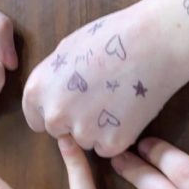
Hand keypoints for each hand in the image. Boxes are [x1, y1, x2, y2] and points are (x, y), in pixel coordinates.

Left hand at [22, 1, 179, 156]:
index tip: (71, 104)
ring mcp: (83, 132)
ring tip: (116, 100)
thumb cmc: (111, 40)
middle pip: (60, 133)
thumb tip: (51, 95)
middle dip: (75, 122)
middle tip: (99, 99)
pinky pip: (108, 148)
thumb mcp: (66, 51)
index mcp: (38, 91)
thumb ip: (52, 80)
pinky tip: (127, 112)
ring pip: (85, 141)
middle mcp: (55, 115)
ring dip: (98, 130)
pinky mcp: (111, 143)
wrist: (152, 45)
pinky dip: (117, 136)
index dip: (55, 111)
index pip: (36, 120)